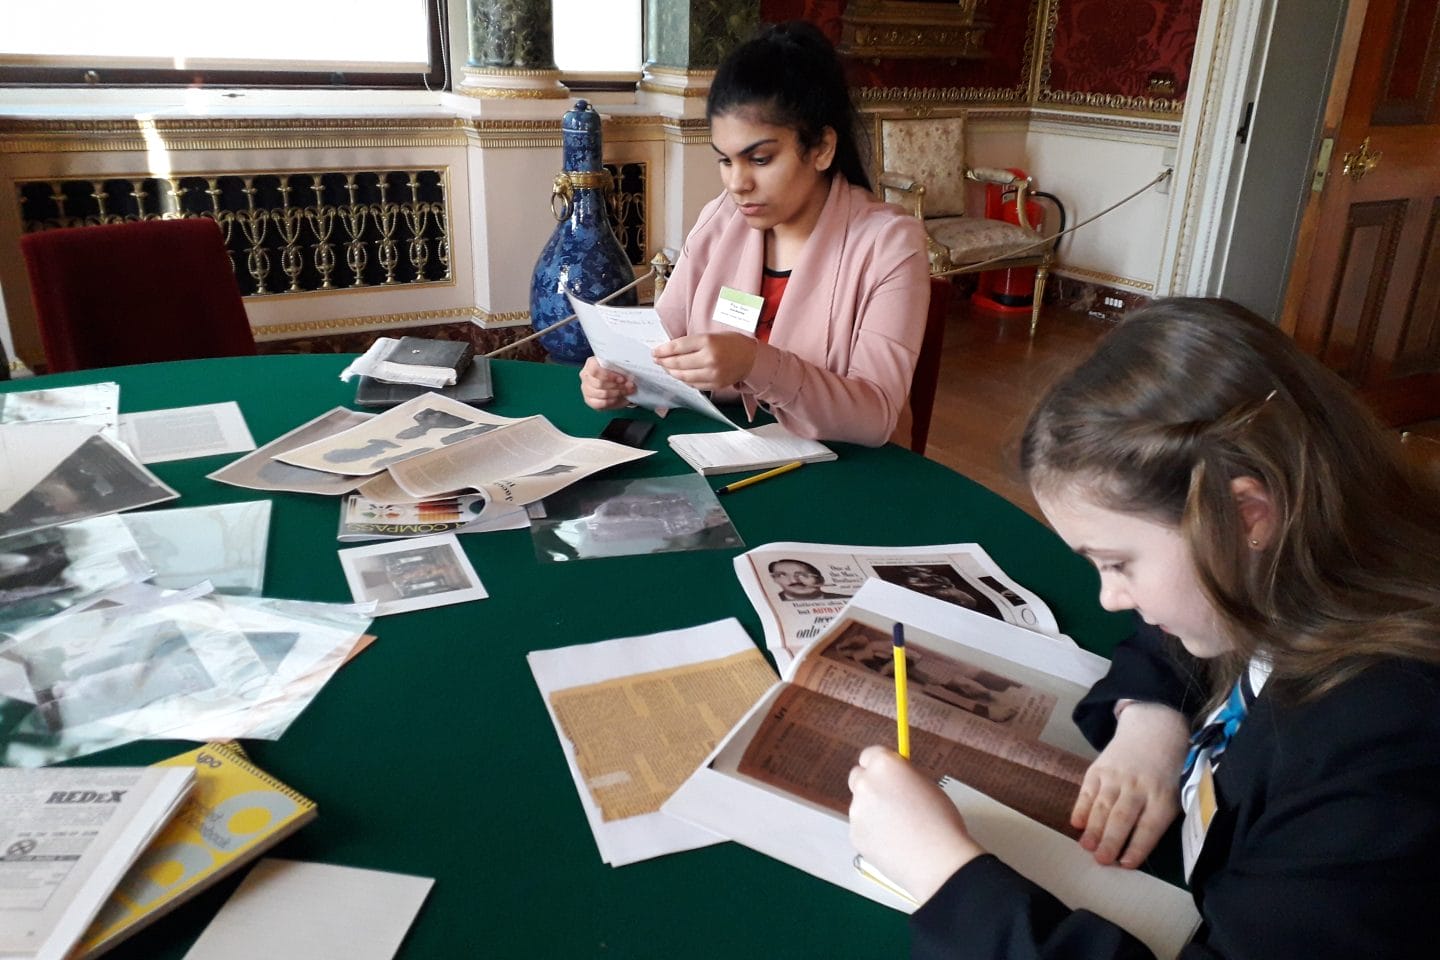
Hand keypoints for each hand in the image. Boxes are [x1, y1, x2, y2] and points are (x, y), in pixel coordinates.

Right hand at [579, 357, 634, 410]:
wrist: (613, 381)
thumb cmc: (615, 372)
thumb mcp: (618, 367)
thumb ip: (621, 370)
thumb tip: (629, 378)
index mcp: (591, 363)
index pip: (595, 370)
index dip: (610, 376)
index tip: (622, 379)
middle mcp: (585, 376)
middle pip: (599, 383)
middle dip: (617, 386)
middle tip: (629, 386)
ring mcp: (586, 389)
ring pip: (601, 394)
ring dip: (617, 393)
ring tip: (627, 391)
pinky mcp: (589, 400)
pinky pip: (600, 403)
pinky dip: (612, 401)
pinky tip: (619, 398)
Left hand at [651, 333, 757, 390]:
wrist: (752, 358)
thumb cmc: (732, 343)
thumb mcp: (711, 335)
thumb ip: (692, 343)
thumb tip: (670, 350)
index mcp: (707, 342)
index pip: (677, 347)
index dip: (662, 350)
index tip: (655, 352)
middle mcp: (709, 359)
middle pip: (678, 363)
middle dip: (664, 362)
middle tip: (656, 360)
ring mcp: (712, 374)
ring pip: (683, 376)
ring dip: (671, 372)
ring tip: (666, 368)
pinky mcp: (714, 385)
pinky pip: (693, 384)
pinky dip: (684, 380)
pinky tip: (679, 375)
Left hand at [848, 745, 983, 903]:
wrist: (938, 861)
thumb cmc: (941, 822)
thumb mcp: (927, 785)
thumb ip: (903, 776)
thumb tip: (894, 778)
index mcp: (885, 765)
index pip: (870, 754)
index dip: (880, 766)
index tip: (889, 775)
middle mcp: (865, 784)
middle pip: (858, 777)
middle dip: (871, 785)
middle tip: (892, 801)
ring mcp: (857, 811)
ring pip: (861, 805)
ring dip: (873, 811)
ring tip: (900, 829)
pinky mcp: (855, 835)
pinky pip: (861, 828)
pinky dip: (873, 833)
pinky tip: (893, 843)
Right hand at [1071, 701, 1188, 867]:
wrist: (1154, 731)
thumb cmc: (1167, 772)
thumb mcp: (1176, 795)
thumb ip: (1159, 819)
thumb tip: (1135, 850)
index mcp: (1162, 797)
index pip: (1149, 827)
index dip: (1137, 847)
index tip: (1126, 864)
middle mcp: (1138, 786)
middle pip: (1122, 817)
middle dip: (1110, 841)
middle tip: (1101, 860)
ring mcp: (1116, 776)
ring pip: (1102, 806)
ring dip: (1093, 828)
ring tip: (1086, 847)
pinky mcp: (1098, 767)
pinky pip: (1087, 791)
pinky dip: (1081, 807)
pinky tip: (1077, 823)